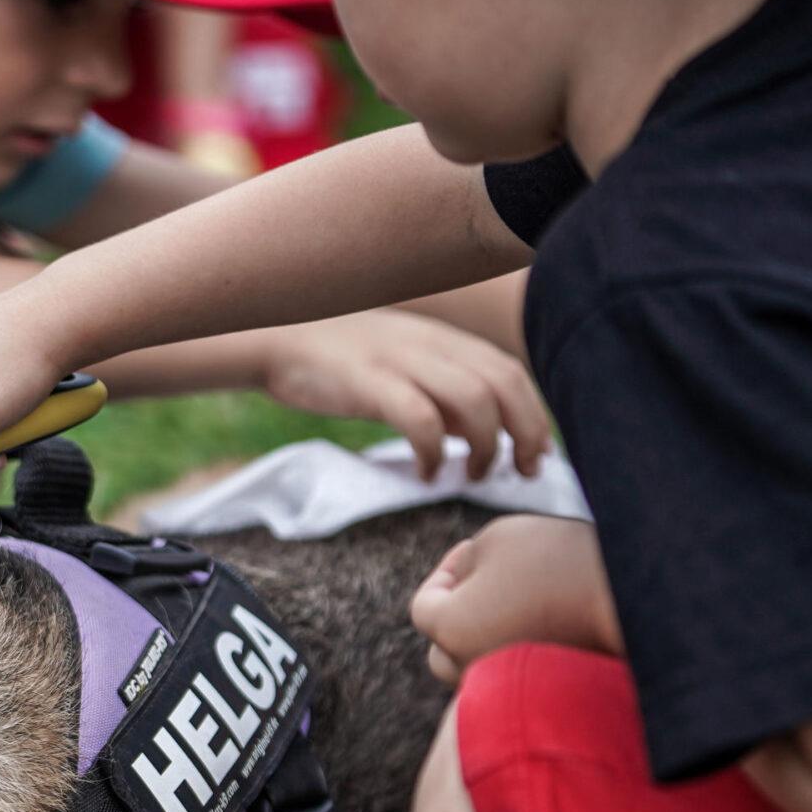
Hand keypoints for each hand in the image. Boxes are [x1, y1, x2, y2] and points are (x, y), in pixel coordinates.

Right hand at [258, 310, 549, 480]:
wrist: (275, 336)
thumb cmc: (339, 360)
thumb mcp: (402, 364)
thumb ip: (442, 390)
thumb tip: (480, 431)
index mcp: (443, 340)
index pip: (509, 371)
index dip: (534, 414)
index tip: (537, 453)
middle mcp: (431, 343)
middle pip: (505, 382)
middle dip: (527, 431)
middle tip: (524, 471)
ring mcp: (400, 359)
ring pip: (474, 398)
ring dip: (486, 444)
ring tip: (473, 474)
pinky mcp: (368, 381)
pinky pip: (419, 417)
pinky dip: (434, 450)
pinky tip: (426, 472)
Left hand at [408, 513, 618, 686]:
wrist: (636, 598)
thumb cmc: (561, 558)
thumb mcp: (498, 537)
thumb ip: (464, 561)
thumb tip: (462, 585)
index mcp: (451, 630)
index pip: (423, 606)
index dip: (444, 571)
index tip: (475, 548)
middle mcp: (470, 669)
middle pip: (440, 650)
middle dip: (456, 615)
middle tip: (492, 583)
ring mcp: (507, 689)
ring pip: (476, 669)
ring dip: (484, 638)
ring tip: (518, 606)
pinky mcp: (541, 699)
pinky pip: (512, 681)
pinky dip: (517, 656)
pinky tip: (542, 626)